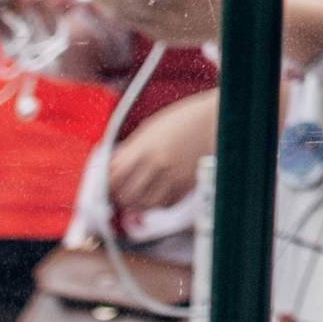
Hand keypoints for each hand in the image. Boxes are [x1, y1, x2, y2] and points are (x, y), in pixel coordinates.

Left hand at [108, 86, 219, 213]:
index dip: (106, 185)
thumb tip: (111, 170)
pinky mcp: (189, 183)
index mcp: (143, 148)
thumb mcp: (151, 129)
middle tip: (121, 194)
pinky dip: (160, 202)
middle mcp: (157, 164)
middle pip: (127, 195)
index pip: (112, 178)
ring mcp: (174, 175)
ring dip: (138, 204)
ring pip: (146, 204)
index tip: (108, 186)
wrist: (216, 117)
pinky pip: (167, 203)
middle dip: (121, 198)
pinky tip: (159, 193)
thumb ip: (131, 150)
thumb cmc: (181, 119)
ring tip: (138, 197)